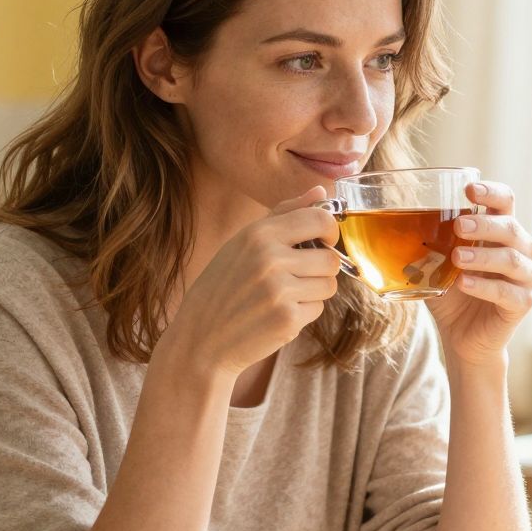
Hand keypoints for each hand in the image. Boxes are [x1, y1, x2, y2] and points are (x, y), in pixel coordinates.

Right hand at [160, 188, 343, 375]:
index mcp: (259, 234)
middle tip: (298, 277)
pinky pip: (317, 309)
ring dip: (313, 292)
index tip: (323, 242)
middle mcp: (270, 258)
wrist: (200, 339)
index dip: (330, 231)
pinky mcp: (287, 319)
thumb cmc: (222, 287)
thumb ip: (284, 214)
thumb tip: (321, 191)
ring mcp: (279, 290)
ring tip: (283, 296)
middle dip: (321, 270)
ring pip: (329, 285)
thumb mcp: (243, 242)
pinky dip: (303, 313)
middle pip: (331, 258)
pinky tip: (276, 314)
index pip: (320, 219)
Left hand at [428, 179, 531, 367]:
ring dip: (482, 256)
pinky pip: (508, 292)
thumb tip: (395, 223)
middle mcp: (521, 250)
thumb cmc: (453, 292)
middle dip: (484, 225)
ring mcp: (525, 277)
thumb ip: (427, 242)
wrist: (462, 335)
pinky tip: (465, 284)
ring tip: (457, 258)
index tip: (468, 190)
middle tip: (458, 226)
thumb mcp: (436, 263)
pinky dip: (485, 287)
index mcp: (502, 232)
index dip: (491, 193)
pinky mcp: (522, 304)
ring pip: (511, 259)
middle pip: (511, 228)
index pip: (506, 201)